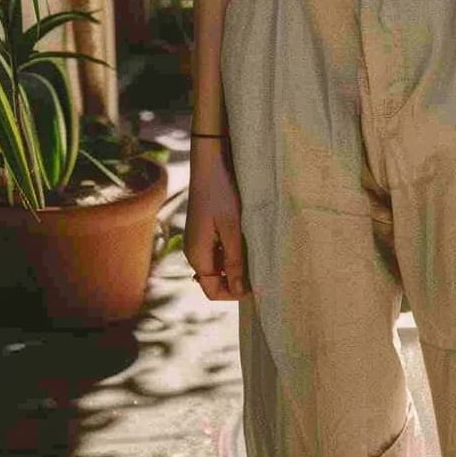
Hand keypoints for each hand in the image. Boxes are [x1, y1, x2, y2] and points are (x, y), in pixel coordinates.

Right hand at [184, 151, 254, 300]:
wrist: (210, 162)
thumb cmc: (221, 193)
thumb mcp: (231, 229)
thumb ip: (234, 261)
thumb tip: (240, 291)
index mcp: (197, 255)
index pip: (213, 291)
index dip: (234, 294)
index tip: (257, 286)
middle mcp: (194, 251)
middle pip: (215, 279)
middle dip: (237, 279)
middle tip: (261, 269)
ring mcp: (199, 240)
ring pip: (219, 264)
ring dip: (236, 264)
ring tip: (256, 252)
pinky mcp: (205, 229)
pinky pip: (219, 250)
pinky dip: (232, 250)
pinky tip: (247, 239)